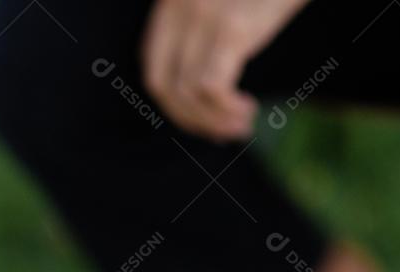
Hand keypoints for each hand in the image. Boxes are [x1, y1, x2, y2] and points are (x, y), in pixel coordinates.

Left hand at [142, 0, 307, 140]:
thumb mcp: (225, 5)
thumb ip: (205, 32)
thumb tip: (203, 88)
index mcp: (170, 2)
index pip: (152, 68)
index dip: (172, 103)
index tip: (200, 119)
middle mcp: (176, 7)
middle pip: (163, 86)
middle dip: (190, 120)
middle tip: (222, 132)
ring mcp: (200, 16)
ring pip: (186, 93)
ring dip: (213, 121)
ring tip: (241, 124)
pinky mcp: (230, 27)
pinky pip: (210, 87)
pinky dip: (224, 110)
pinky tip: (247, 109)